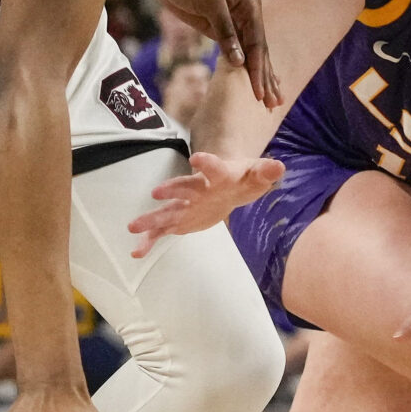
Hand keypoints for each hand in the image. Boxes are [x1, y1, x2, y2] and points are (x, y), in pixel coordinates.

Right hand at [125, 152, 282, 256]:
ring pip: (167, 211)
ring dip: (151, 218)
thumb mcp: (257, 175)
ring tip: (132, 227)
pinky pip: (163, 231)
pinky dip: (150, 241)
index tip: (196, 159)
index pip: (213, 168)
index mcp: (216, 176)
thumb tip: (278, 167)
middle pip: (182, 189)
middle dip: (171, 190)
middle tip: (157, 193)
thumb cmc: (242, 178)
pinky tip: (137, 252)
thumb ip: (266, 172)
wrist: (228, 186)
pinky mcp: (180, 221)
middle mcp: (196, 189)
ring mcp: (185, 205)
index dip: (206, 163)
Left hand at [143, 0, 280, 107]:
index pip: (257, 44)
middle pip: (260, 53)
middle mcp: (249, 15)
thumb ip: (225, 32)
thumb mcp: (209, 4)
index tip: (260, 93)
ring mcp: (237, 24)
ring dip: (260, 77)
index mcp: (251, 6)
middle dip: (266, 79)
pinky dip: (246, 68)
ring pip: (252, 55)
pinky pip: (238, 53)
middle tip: (273, 104)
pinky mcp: (222, 30)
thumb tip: (239, 62)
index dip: (258, 70)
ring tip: (270, 100)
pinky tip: (254, 81)